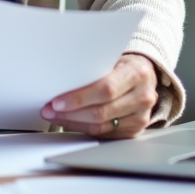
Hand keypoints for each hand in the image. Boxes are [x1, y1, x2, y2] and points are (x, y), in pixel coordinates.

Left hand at [40, 53, 157, 138]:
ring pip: (100, 126)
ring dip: (74, 122)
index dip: (79, 98)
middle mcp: (142, 97)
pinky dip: (84, 128)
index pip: (105, 89)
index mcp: (136, 73)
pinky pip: (103, 134)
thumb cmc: (124, 66)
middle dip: (70, 113)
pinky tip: (71, 122)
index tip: (57, 101)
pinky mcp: (135, 130)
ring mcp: (140, 116)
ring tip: (56, 116)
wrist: (144, 76)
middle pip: (101, 112)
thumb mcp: (114, 59)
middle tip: (50, 110)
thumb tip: (61, 80)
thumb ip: (94, 69)